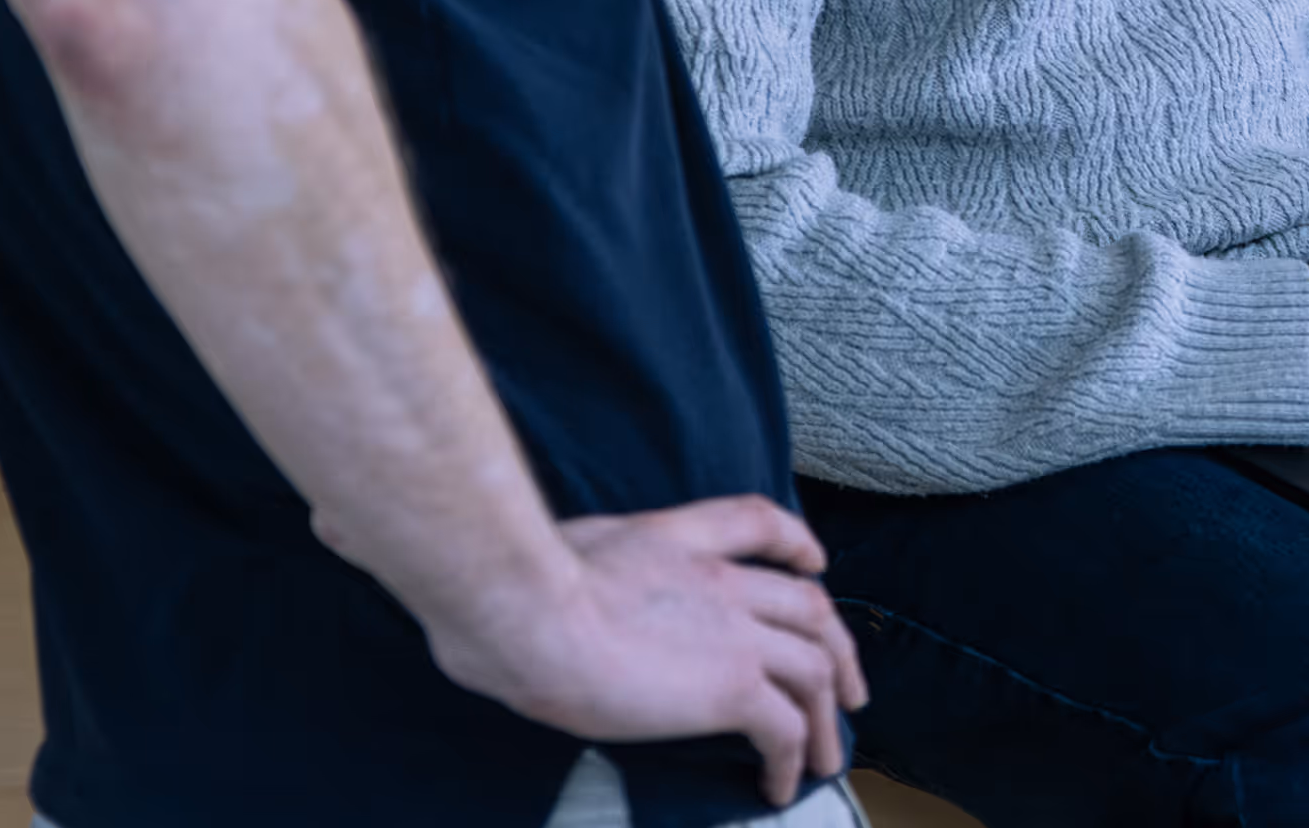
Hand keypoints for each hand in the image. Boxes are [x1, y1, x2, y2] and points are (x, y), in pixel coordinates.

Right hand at [407, 496, 862, 807]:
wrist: (526, 611)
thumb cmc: (505, 589)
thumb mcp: (536, 554)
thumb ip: (546, 564)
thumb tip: (460, 569)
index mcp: (674, 540)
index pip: (757, 522)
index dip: (795, 540)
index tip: (815, 560)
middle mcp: (718, 580)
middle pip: (808, 604)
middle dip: (837, 644)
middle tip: (849, 686)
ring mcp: (732, 631)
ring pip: (814, 666)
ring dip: (828, 713)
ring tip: (826, 755)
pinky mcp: (731, 686)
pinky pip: (784, 727)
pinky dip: (792, 757)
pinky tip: (780, 786)